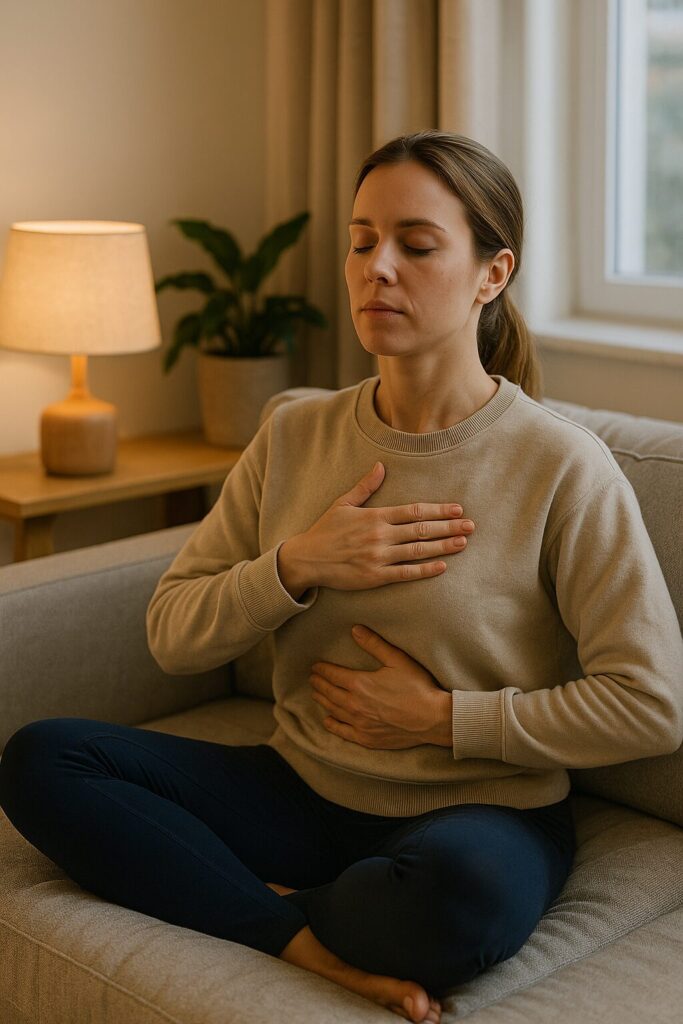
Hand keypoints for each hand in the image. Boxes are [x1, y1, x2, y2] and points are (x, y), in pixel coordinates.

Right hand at [287, 461, 474, 592]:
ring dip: (443, 546)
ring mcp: (378, 557)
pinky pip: (405, 573)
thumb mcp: (343, 504)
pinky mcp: (375, 576)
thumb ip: (365, 486)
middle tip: (471, 525)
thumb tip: (381, 466)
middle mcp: (380, 536)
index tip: (457, 509)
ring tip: (463, 543)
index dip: (438, 510)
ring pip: (417, 550)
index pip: (413, 511)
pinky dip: (425, 570)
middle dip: (449, 527)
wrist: (306, 559)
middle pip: (421, 530)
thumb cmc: (325, 531)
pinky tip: (442, 566)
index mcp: (375, 516)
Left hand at [309, 624, 451, 748]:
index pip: (333, 675)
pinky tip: (328, 720)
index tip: (315, 666)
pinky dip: (333, 725)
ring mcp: (360, 724)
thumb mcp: (396, 659)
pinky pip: (343, 732)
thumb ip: (374, 644)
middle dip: (319, 684)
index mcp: (360, 684)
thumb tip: (355, 629)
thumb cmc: (417, 687)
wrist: (432, 719)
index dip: (322, 669)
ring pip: (333, 710)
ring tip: (316, 694)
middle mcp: (355, 705)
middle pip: (329, 692)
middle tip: (313, 678)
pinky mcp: (367, 739)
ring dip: (323, 701)